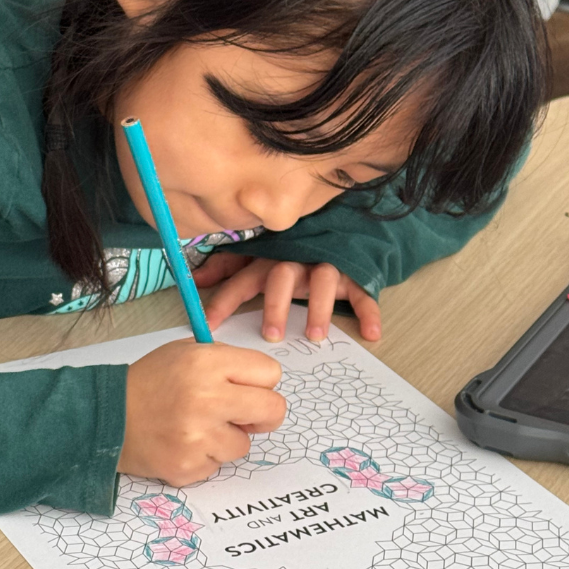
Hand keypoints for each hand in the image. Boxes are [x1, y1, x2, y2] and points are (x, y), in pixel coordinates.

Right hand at [117, 340, 285, 484]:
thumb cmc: (150, 381)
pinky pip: (219, 464)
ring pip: (245, 444)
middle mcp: (207, 398)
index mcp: (208, 363)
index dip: (261, 380)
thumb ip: (225, 360)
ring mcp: (198, 436)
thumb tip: (261, 379)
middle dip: (263, 413)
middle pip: (273, 410)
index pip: (270, 372)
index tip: (249, 386)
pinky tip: (183, 442)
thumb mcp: (186, 351)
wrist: (108, 416)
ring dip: (228, 437)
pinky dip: (206, 455)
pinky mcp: (189, 466)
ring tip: (198, 426)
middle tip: (244, 413)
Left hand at [194, 253, 381, 342]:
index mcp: (269, 260)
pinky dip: (369, 311)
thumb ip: (228, 268)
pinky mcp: (353, 276)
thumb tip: (196, 277)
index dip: (225, 299)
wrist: (339, 231)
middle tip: (271, 334)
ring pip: (323, 280)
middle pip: (283, 276)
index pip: (243, 279)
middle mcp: (296, 260)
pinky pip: (362, 291)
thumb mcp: (258, 259)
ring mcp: (326, 266)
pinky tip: (372, 334)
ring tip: (316, 336)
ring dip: (319, 308)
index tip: (209, 324)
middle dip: (276, 304)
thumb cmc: (290, 253)